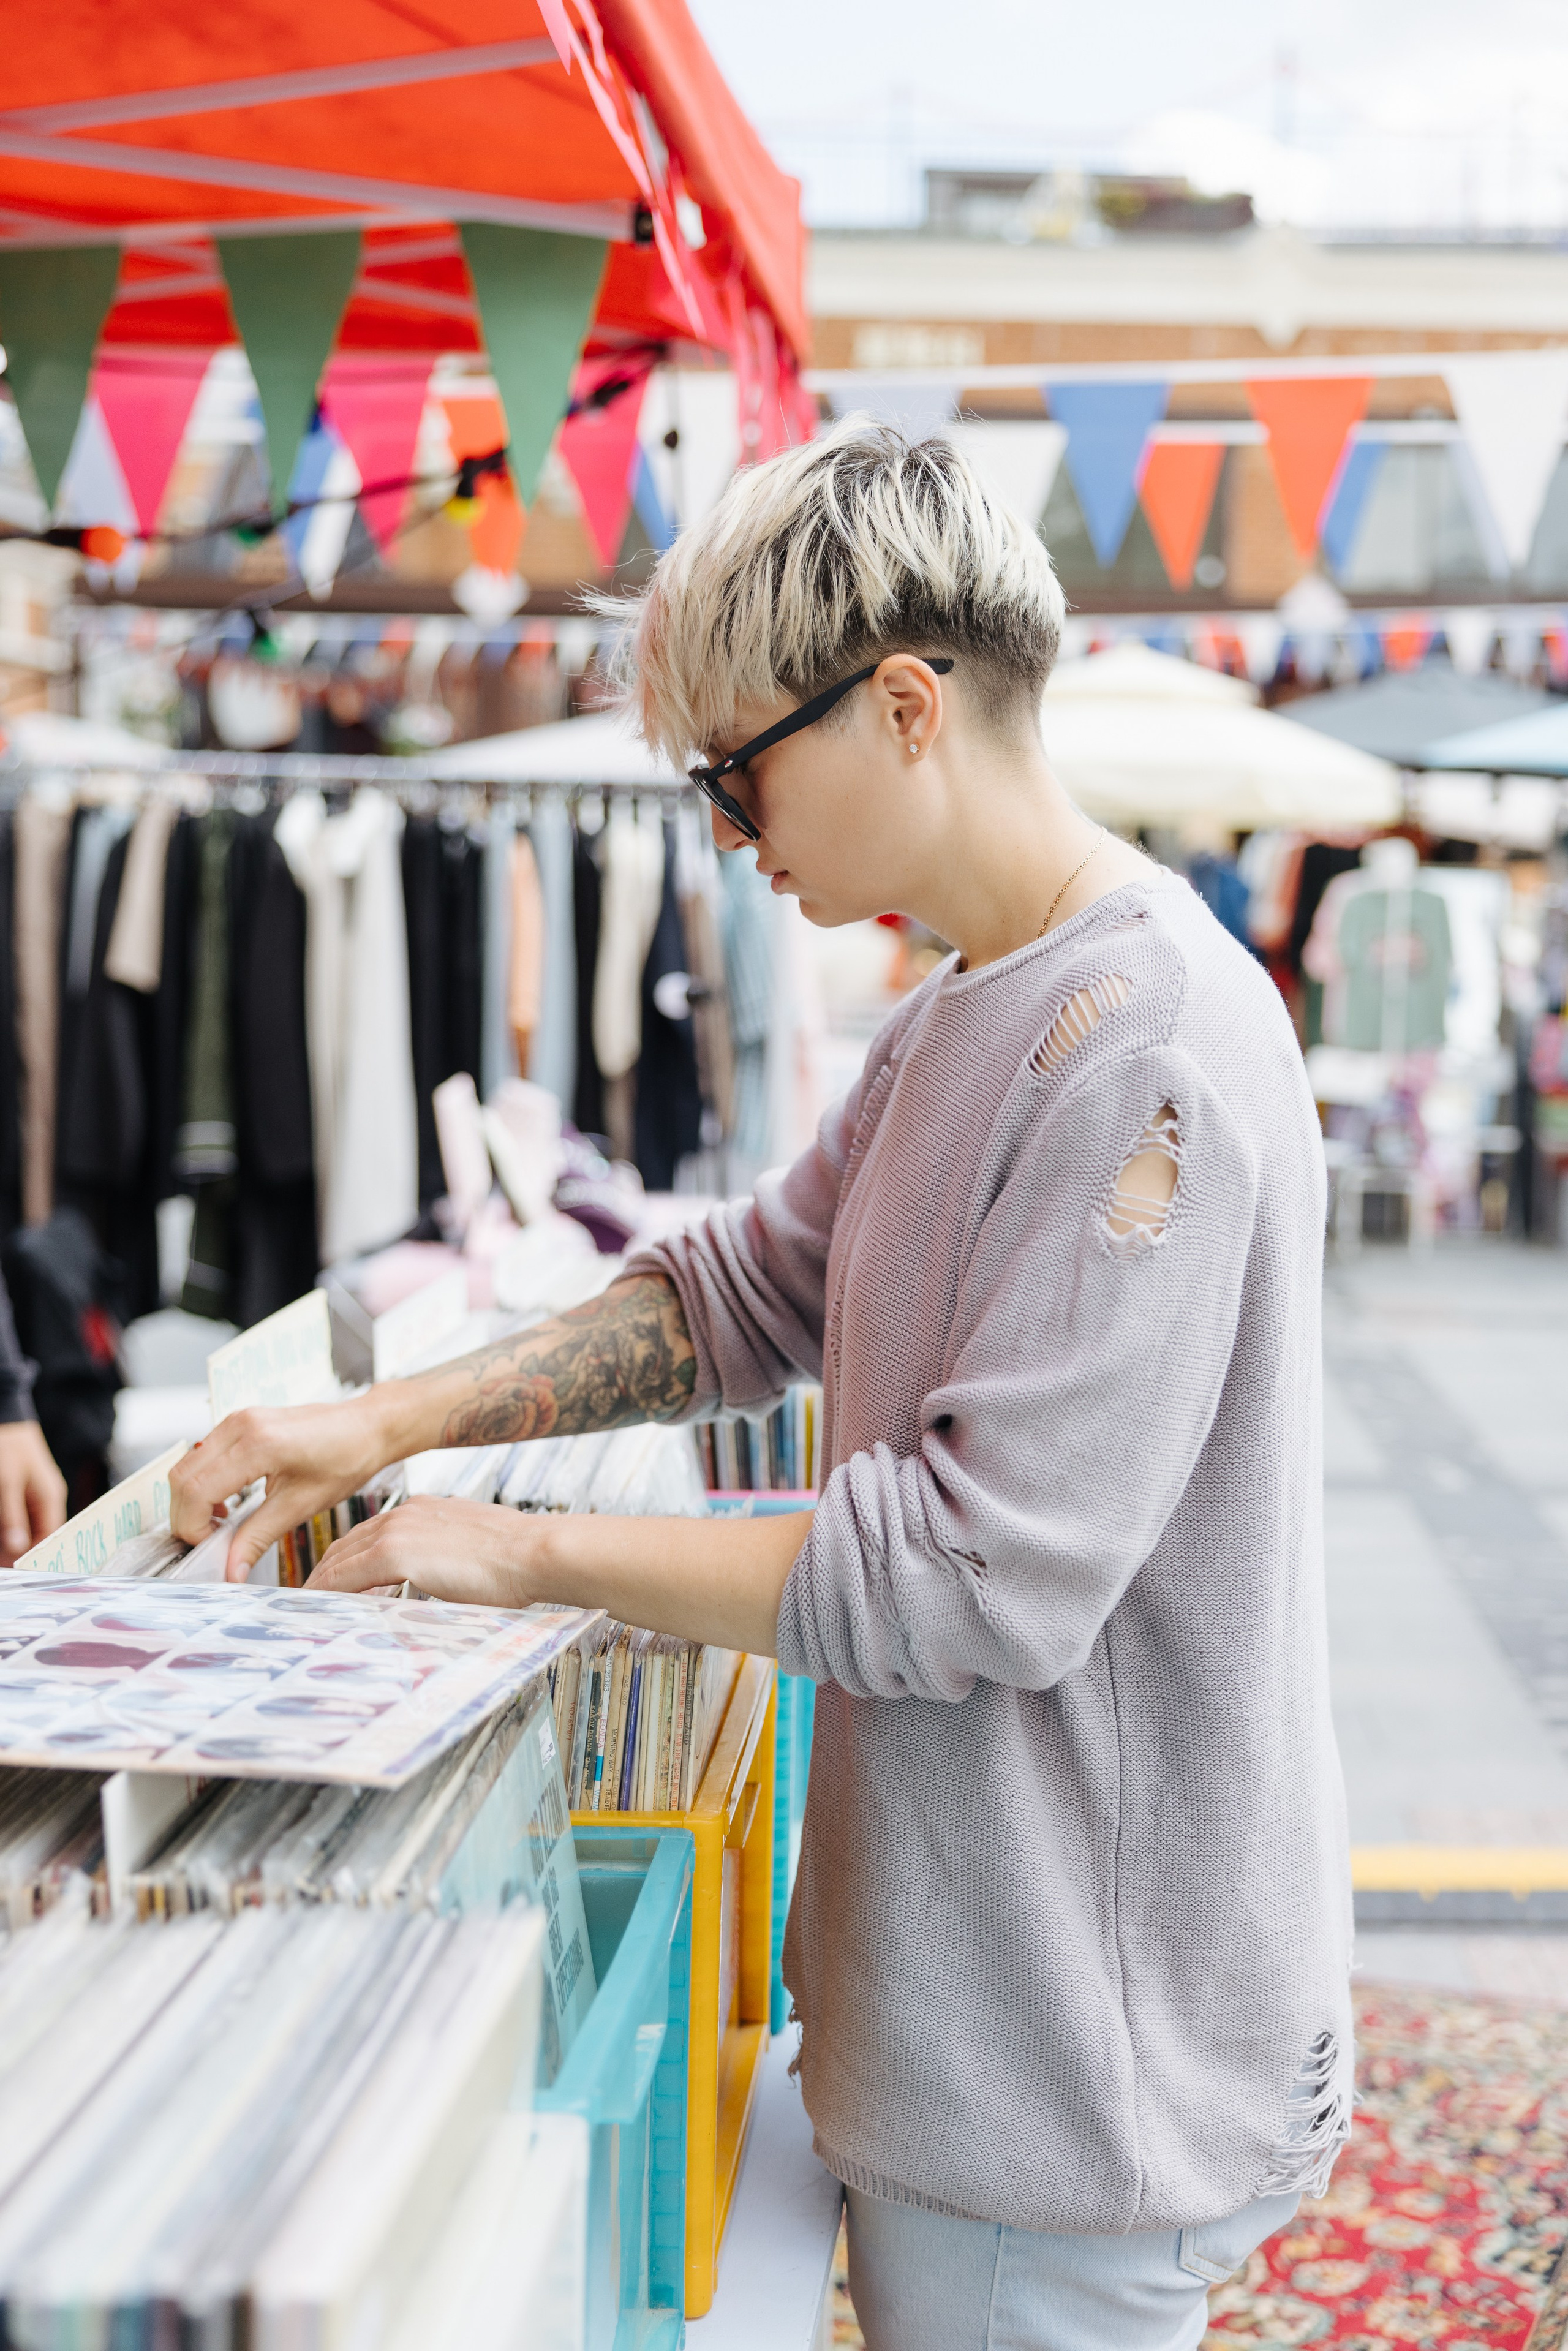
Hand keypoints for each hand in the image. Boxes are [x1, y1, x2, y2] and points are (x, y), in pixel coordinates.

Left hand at [0, 1420, 66, 1564]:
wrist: (3, 1409)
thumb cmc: (6, 1445)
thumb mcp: (5, 1483)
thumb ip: (11, 1518)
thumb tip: (17, 1551)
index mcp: (50, 1499)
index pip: (48, 1540)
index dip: (32, 1559)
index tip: (13, 1573)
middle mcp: (45, 1499)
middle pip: (35, 1535)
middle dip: (16, 1551)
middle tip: (3, 1564)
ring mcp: (32, 1494)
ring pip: (23, 1526)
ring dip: (9, 1538)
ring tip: (0, 1551)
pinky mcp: (19, 1489)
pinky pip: (16, 1515)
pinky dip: (7, 1524)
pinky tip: (0, 1532)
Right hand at [169, 1395, 391, 1582]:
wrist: (368, 1427)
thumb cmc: (346, 1459)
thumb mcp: (301, 1506)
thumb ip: (257, 1538)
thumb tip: (231, 1571)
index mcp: (256, 1444)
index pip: (195, 1491)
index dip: (193, 1527)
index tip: (210, 1548)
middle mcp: (239, 1426)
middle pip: (180, 1477)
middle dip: (186, 1516)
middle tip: (211, 1541)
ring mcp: (238, 1419)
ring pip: (187, 1464)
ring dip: (193, 1499)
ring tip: (221, 1524)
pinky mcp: (241, 1422)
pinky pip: (203, 1454)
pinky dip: (204, 1482)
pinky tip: (228, 1502)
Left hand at [308, 1496, 540, 1609]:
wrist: (532, 1552)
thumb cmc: (515, 1559)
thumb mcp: (471, 1549)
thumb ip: (444, 1558)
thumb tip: (438, 1580)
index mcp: (422, 1510)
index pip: (368, 1536)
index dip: (345, 1562)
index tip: (333, 1584)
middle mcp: (403, 1515)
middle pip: (345, 1545)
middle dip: (324, 1574)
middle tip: (309, 1601)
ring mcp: (397, 1531)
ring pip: (339, 1560)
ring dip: (319, 1586)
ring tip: (307, 1611)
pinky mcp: (395, 1553)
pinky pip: (344, 1577)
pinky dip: (325, 1593)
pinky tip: (317, 1610)